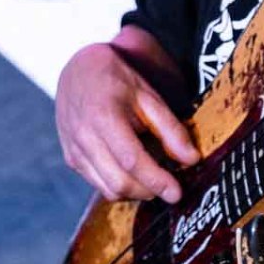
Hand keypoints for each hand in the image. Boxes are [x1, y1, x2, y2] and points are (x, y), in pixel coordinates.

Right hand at [55, 42, 197, 203]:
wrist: (78, 71)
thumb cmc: (115, 81)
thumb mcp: (147, 96)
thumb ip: (170, 128)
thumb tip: (191, 159)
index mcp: (104, 116)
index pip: (131, 160)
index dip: (156, 180)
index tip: (176, 192)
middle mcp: (84, 137)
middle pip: (119, 182)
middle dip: (149, 191)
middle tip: (170, 187)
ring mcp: (74, 150)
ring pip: (108, 190)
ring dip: (135, 192)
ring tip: (152, 179)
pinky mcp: (71, 160)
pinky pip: (98, 184)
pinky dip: (119, 186)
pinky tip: (132, 173)